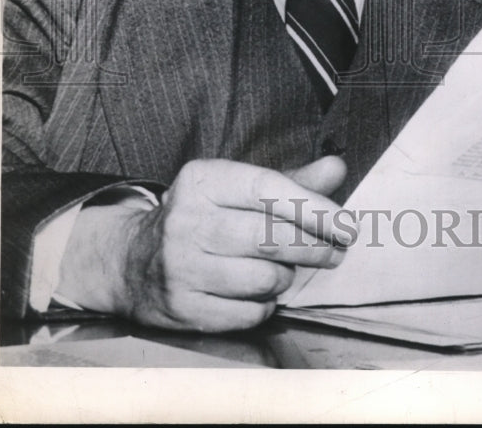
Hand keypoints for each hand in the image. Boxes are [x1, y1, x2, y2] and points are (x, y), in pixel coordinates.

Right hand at [56, 156, 353, 331]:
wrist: (134, 261)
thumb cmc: (204, 218)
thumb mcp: (238, 189)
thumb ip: (291, 182)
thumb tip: (337, 168)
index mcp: (202, 180)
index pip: (268, 190)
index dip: (314, 209)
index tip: (347, 226)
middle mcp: (187, 221)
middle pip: (271, 237)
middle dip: (314, 247)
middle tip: (335, 251)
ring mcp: (181, 267)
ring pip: (264, 278)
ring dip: (285, 276)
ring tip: (281, 268)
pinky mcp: (182, 308)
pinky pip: (250, 313)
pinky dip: (265, 305)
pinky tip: (255, 291)